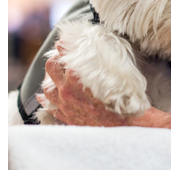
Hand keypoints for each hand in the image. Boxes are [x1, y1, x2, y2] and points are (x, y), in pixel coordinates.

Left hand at [39, 41, 170, 128]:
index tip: (63, 45)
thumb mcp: (110, 72)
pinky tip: (44, 98)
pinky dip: (46, 102)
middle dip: (54, 61)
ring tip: (54, 78)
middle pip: (50, 68)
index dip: (63, 48)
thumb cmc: (122, 97)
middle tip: (59, 60)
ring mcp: (65, 104)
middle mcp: (66, 89)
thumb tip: (84, 48)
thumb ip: (94, 59)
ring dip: (50, 81)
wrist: (125, 124)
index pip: (62, 55)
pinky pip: (51, 108)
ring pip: (47, 89)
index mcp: (76, 76)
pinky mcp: (68, 117)